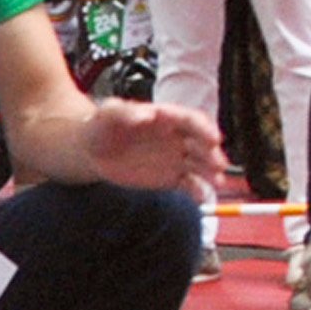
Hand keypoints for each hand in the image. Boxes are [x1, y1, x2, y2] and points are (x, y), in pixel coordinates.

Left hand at [78, 99, 234, 194]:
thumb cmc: (101, 126)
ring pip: (200, 165)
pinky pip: (189, 184)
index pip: (192, 120)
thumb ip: (125, 111)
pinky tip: (202, 198)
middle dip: (212, 153)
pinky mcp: (170, 177)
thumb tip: (148, 114)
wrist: (91, 150)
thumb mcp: (108, 113)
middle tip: (219, 165)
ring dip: (210, 173)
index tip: (214, 139)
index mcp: (167, 117)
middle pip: (201, 143)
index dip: (205, 129)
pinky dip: (197, 191)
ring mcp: (175, 157)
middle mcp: (176, 136)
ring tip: (216, 182)